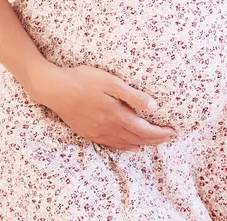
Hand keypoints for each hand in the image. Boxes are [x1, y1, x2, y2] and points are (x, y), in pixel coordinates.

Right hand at [27, 62, 175, 150]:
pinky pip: (110, 145)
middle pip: (137, 139)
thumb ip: (133, 96)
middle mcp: (108, 128)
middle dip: (155, 140)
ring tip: (152, 142)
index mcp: (117, 115)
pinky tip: (128, 145)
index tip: (173, 132)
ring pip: (124, 144)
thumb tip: (154, 107)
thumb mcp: (111, 82)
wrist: (54, 89)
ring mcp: (97, 132)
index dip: (160, 133)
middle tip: (168, 138)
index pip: (145, 130)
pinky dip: (123, 146)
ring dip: (141, 144)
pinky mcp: (87, 132)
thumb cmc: (83, 80)